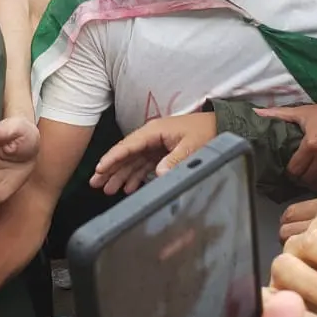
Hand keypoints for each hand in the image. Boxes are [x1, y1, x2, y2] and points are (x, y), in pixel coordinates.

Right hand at [91, 112, 215, 194]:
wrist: (222, 126)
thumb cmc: (206, 132)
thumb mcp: (192, 147)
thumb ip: (174, 160)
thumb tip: (158, 174)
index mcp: (155, 131)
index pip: (128, 146)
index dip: (113, 158)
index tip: (99, 169)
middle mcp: (151, 137)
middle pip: (126, 154)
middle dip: (110, 169)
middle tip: (95, 184)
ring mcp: (156, 146)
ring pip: (133, 162)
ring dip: (120, 176)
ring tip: (108, 191)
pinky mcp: (162, 153)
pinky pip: (144, 166)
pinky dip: (135, 177)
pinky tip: (127, 189)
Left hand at [255, 98, 316, 193]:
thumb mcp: (306, 112)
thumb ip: (280, 114)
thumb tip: (256, 113)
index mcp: (312, 144)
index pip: (293, 171)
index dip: (290, 172)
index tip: (291, 169)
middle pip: (306, 180)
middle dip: (302, 178)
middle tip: (302, 174)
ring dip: (316, 182)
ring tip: (315, 176)